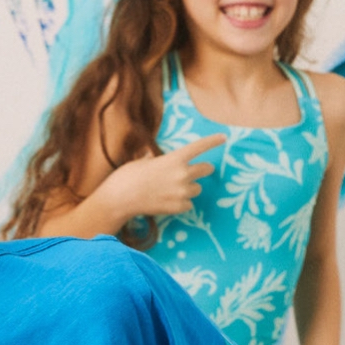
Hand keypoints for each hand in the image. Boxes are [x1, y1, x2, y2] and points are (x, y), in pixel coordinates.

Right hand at [98, 133, 225, 217]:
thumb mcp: (142, 162)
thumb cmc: (128, 176)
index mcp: (174, 159)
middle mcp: (182, 174)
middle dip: (204, 169)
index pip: (198, 147)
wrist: (120, 199)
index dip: (212, 142)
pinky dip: (182, 203)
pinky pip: (189, 204)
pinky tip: (167, 201)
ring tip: (172, 190)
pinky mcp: (179, 207)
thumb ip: (154, 160)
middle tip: (197, 171)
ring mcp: (182, 192)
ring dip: (189, 188)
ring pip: (197, 189)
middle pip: (206, 169)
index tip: (224, 138)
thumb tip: (152, 158)